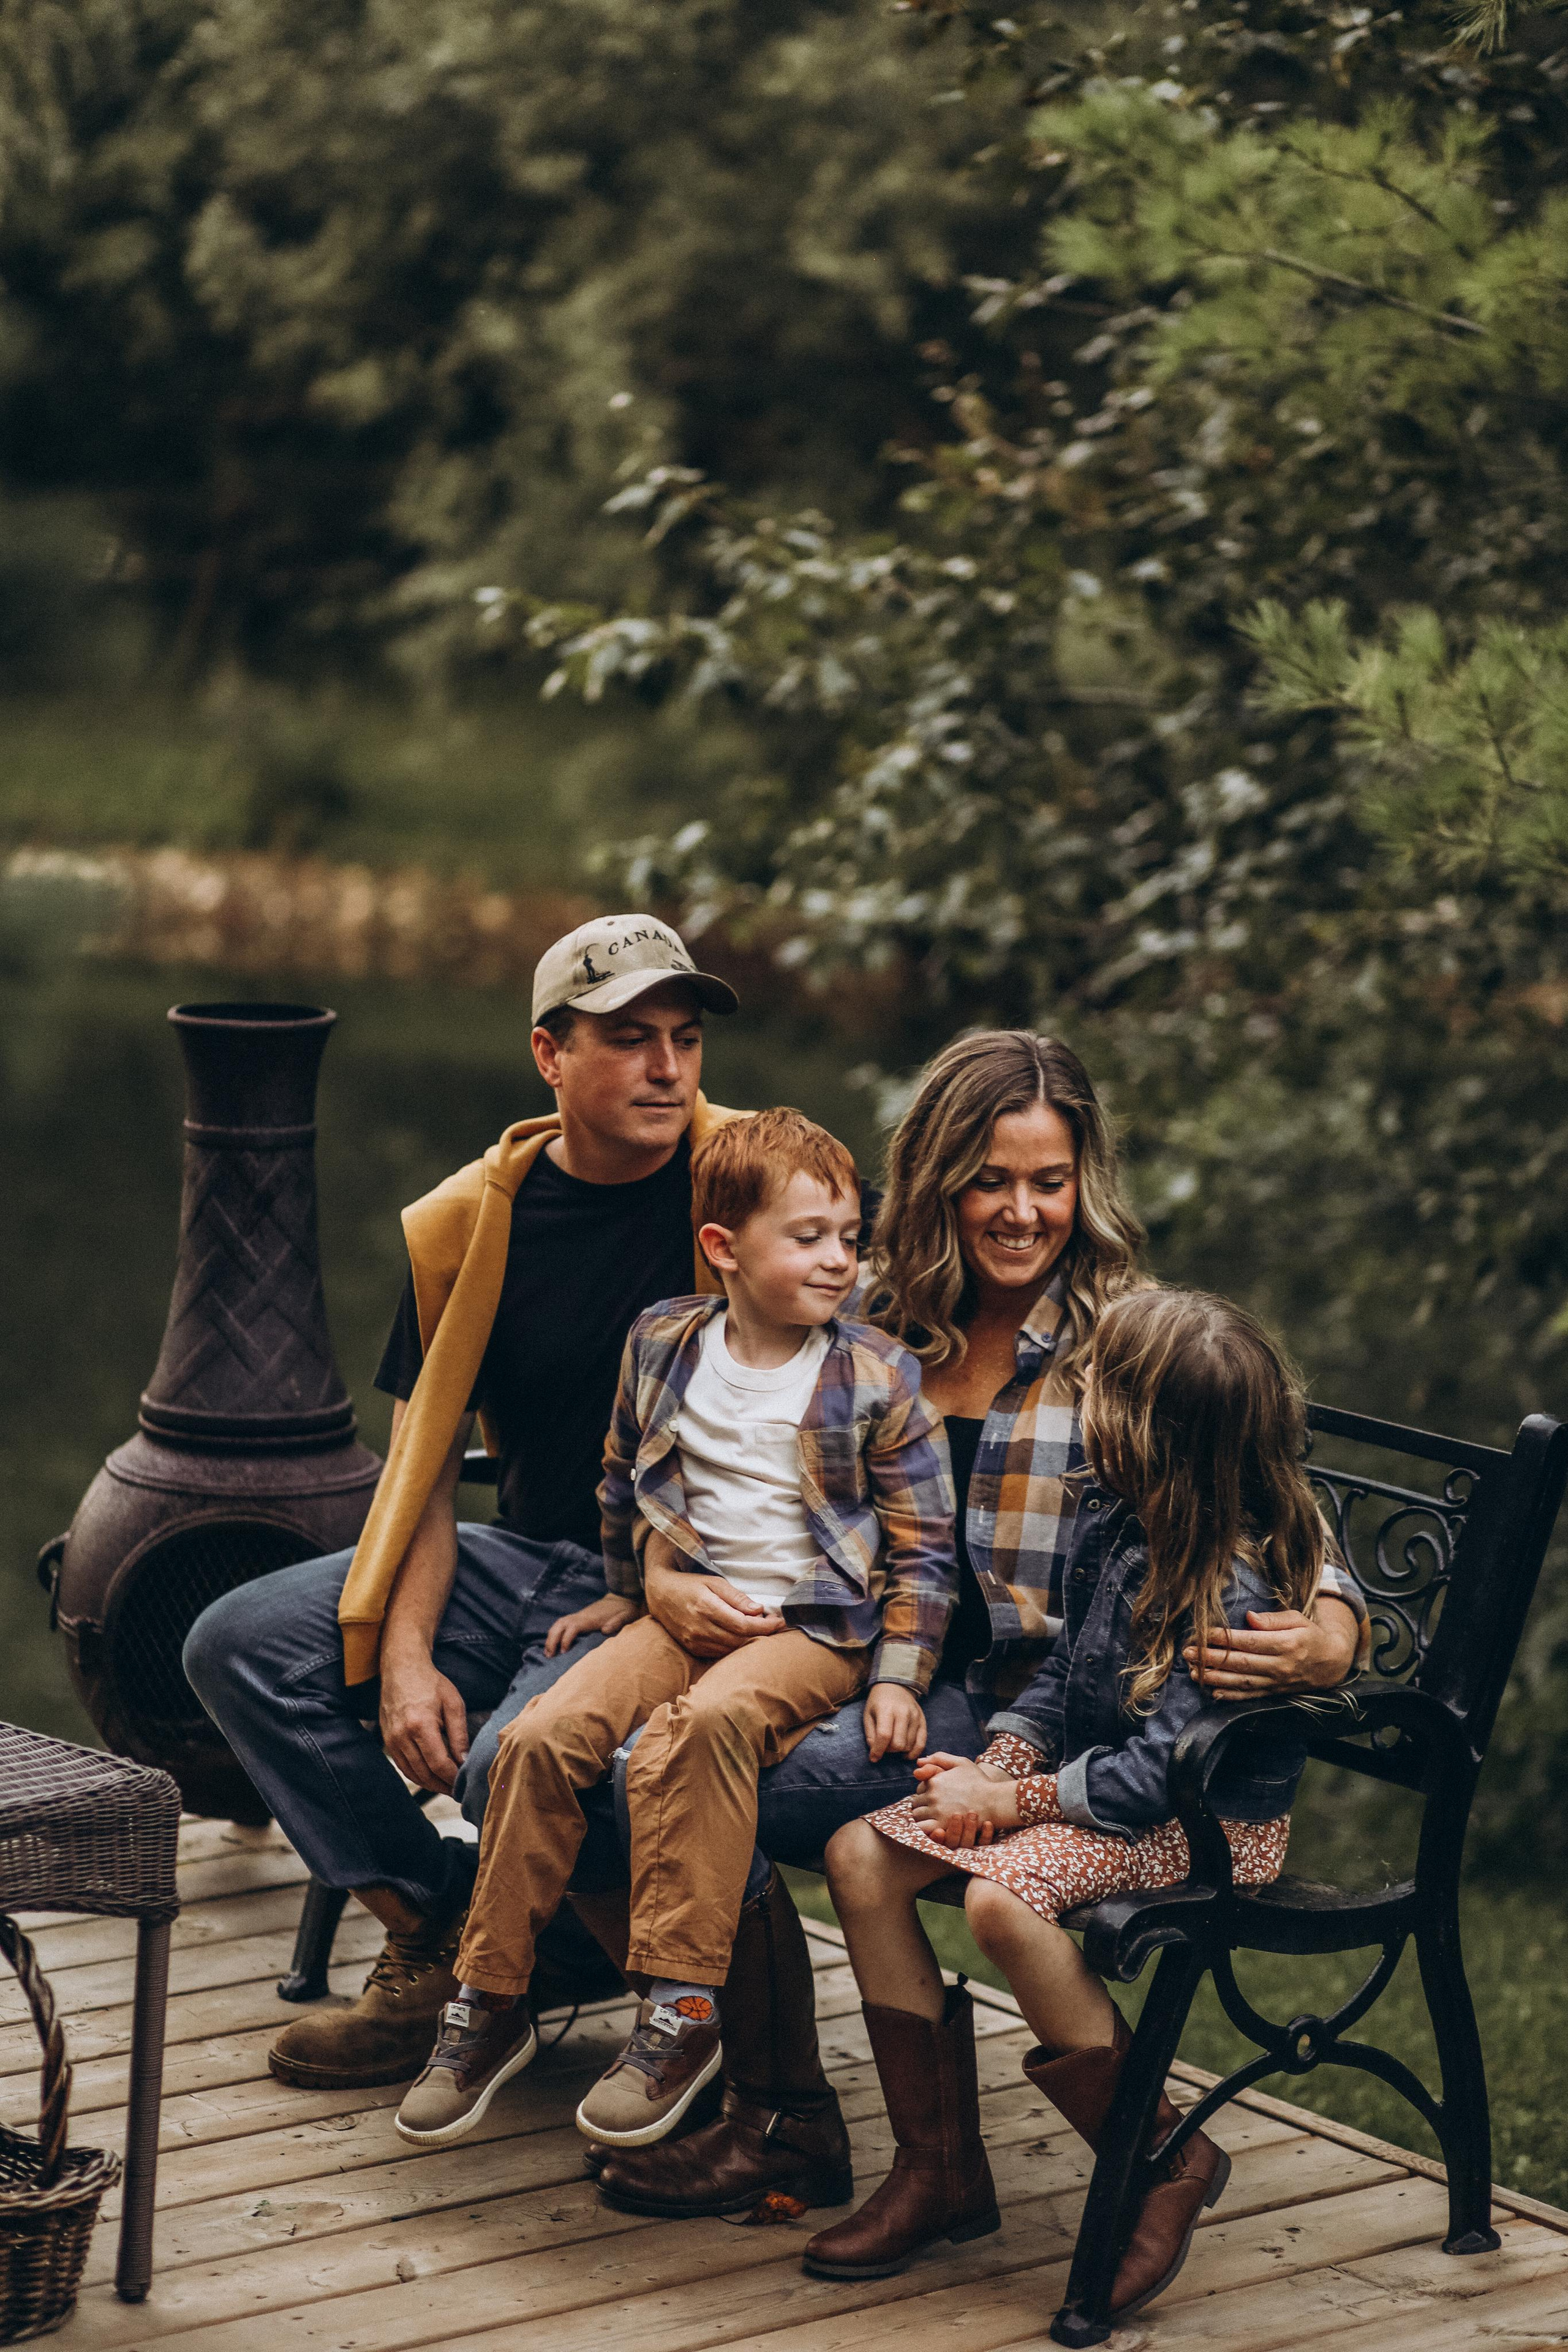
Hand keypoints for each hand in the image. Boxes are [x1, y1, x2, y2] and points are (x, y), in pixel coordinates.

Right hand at [379, 1647, 469, 1792]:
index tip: (465, 1784)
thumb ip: (459, 1735)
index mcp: (420, 1725)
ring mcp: (391, 1740)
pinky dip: (418, 1776)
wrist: (402, 1669)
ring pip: (413, 1774)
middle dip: (443, 1786)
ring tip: (448, 1788)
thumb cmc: (431, 1684)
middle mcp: (402, 1736)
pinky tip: (431, 1777)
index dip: (452, 1778)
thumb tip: (464, 1762)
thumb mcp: (453, 1704)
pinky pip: (403, 1766)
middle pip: (425, 1773)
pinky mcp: (387, 1741)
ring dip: (431, 1785)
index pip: (439, 1764)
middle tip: (459, 1793)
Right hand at [544, 1592, 640, 1655]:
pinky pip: (562, 1624)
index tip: (564, 1653)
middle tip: (549, 1656)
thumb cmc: (624, 1609)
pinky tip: (554, 1643)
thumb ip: (617, 1622)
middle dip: (552, 1639)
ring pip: (559, 1623)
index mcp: (590, 1618)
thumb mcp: (625, 1616)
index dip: (566, 1640)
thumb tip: (605, 1630)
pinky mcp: (580, 1617)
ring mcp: (579, 1615)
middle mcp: (581, 1616)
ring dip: (551, 1636)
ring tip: (548, 1652)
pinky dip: (555, 1633)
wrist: (622, 1596)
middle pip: (560, 1625)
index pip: (572, 1627)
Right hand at [643, 1540, 783, 1657]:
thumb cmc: (689, 1584)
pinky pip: (719, 1653)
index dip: (765, 1626)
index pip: (743, 1624)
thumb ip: (736, 1597)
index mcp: (706, 1607)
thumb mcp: (713, 1582)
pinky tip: (742, 1637)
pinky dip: (734, 1647)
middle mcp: (700, 1628)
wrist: (659, 1594)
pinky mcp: (692, 1648)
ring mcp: (695, 1641)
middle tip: (775, 1626)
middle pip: (739, 1639)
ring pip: (731, 1649)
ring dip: (749, 1642)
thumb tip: (758, 1610)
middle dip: (762, 1634)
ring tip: (761, 1630)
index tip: (779, 1621)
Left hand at [863, 1683, 926, 1762]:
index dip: (878, 1750)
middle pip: (898, 1743)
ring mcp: (915, 1716)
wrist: (895, 1686)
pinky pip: (922, 1743)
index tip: (873, 1758)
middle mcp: (903, 1713)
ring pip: (909, 1745)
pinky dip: (914, 1752)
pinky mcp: (922, 1721)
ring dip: (899, 1750)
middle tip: (884, 1746)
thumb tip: (875, 1754)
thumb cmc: (878, 1702)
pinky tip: (906, 1754)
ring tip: (893, 1743)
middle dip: (889, 1750)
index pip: (884, 1735)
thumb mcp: (868, 1715)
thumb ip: (870, 1735)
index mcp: (886, 1709)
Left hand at [909, 1753, 1019, 1846]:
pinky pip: (923, 1829)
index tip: (936, 1799)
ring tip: (933, 1821)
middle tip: (934, 1812)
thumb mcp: (961, 1763)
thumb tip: (918, 1762)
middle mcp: (932, 1795)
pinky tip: (933, 1829)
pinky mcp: (941, 1825)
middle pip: (916, 1804)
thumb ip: (939, 1758)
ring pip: (917, 1817)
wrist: (994, 1801)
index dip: (926, 1794)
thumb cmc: (979, 1781)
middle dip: (922, 1807)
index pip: (919, 1790)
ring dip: (922, 1819)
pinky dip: (924, 1829)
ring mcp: (936, 1810)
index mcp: (934, 1780)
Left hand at [1183, 1602, 1358, 1697]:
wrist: (1331, 1663)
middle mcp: (1281, 1666)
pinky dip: (1231, 1696)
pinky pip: (1250, 1697)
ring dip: (1216, 1678)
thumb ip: (1273, 1618)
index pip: (1250, 1642)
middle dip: (1212, 1658)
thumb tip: (1249, 1617)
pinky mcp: (1275, 1693)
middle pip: (1241, 1663)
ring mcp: (1277, 1682)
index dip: (1225, 1638)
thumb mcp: (1297, 1618)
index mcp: (1287, 1644)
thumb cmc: (1310, 1635)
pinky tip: (1213, 1692)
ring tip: (1193, 1672)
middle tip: (1188, 1653)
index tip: (1204, 1633)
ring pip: (1242, 1682)